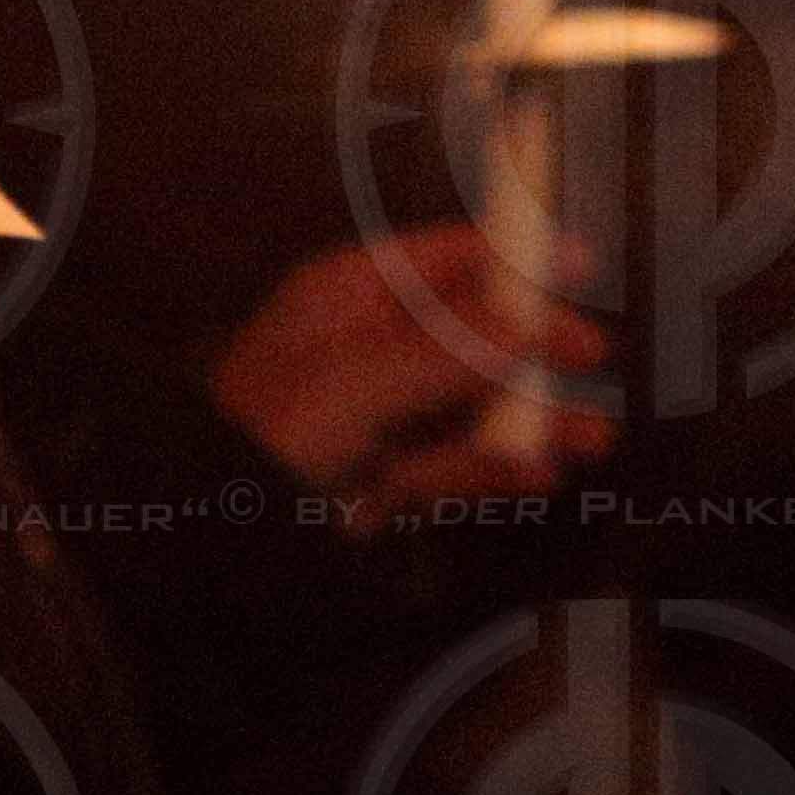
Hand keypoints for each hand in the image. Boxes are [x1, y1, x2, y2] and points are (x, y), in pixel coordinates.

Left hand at [207, 223, 608, 524]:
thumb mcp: (350, 384)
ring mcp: (377, 415)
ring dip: (532, 416)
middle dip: (534, 343)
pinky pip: (451, 464)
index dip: (512, 257)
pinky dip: (495, 469)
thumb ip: (442, 353)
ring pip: (471, 403)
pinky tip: (538, 477)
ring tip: (592, 438)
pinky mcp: (379, 478)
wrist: (201, 537)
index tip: (578, 261)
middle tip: (593, 354)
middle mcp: (369, 348)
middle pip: (470, 330)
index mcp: (349, 297)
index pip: (445, 259)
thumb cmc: (253, 438)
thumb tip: (525, 321)